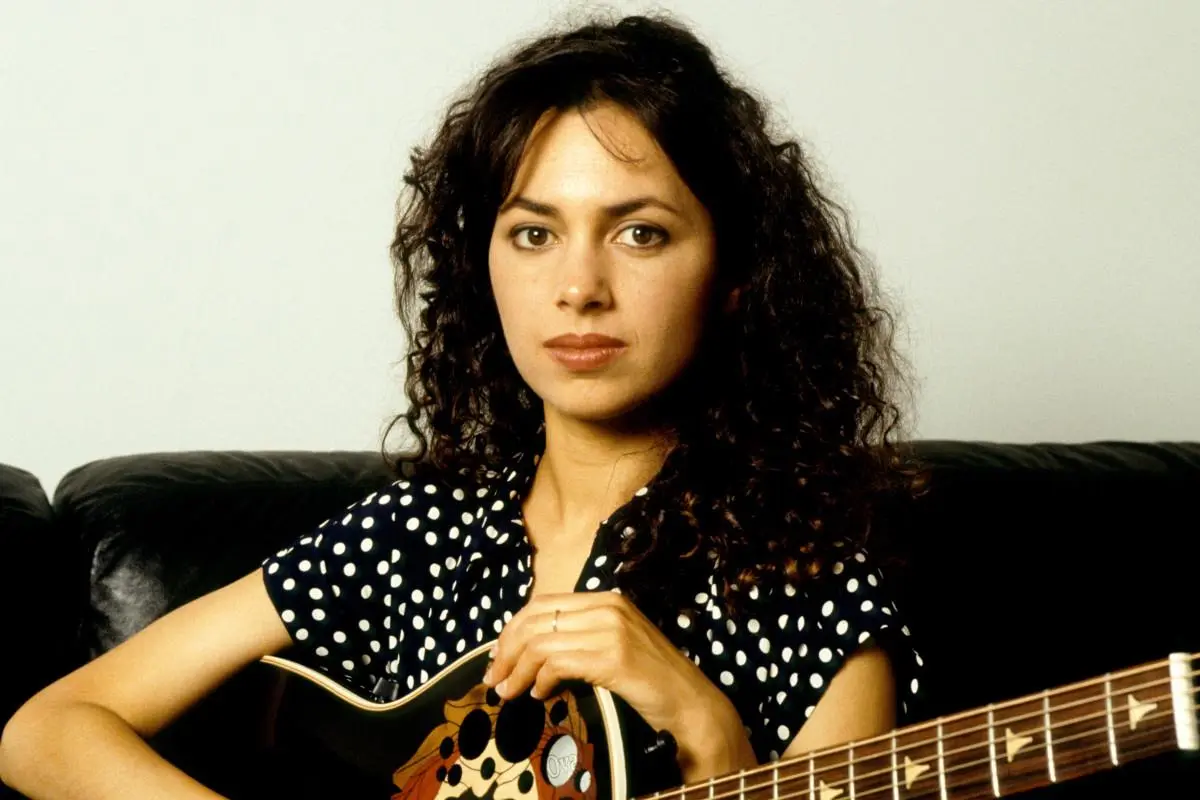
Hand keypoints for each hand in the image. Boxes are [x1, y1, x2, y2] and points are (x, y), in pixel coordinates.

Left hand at [482, 591, 757, 777]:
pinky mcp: (612, 658)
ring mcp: (611, 630)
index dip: (513, 629)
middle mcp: (608, 607)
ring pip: (542, 642)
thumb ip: (580, 638)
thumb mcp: (613, 645)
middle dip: (507, 649)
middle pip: (536, 619)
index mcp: (606, 599)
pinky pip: (558, 663)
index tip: (499, 656)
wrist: (690, 703)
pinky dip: (540, 680)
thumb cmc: (651, 680)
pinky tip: (539, 694)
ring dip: (517, 670)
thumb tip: (530, 652)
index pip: (543, 604)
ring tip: (508, 691)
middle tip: (495, 678)